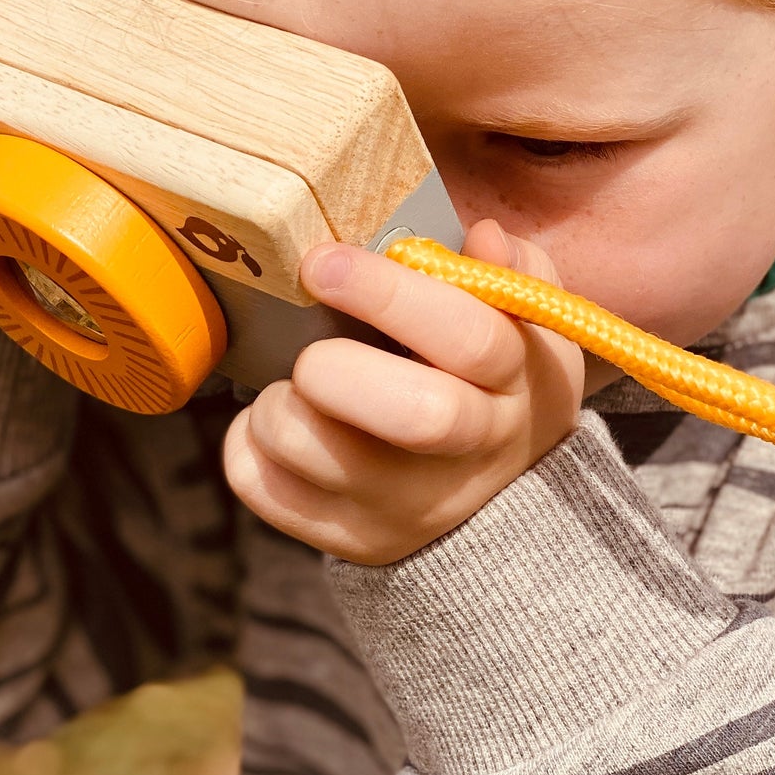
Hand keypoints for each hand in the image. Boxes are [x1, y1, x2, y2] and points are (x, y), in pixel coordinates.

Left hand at [222, 219, 586, 565]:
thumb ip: (508, 272)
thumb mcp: (526, 326)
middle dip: (333, 363)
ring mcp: (405, 506)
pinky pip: (263, 487)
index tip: (325, 263)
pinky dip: (248, 445)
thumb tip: (480, 236)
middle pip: (412, 413)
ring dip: (278, 403)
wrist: (498, 498)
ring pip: (311, 449)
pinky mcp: (350, 538)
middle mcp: (468, 453)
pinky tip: (284, 423)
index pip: (468, 338)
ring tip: (295, 385)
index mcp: (514, 383)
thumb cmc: (495, 385)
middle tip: (309, 347)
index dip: (389, 293)